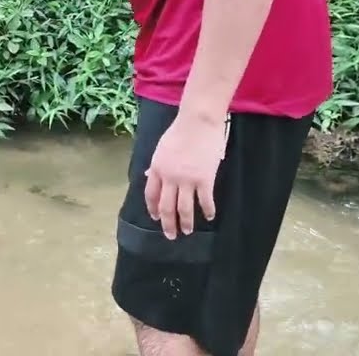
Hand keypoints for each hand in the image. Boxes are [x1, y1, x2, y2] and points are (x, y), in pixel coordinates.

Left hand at [144, 114, 224, 238]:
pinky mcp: (204, 179)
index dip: (153, 208)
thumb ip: (157, 164)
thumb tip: (148, 174)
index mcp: (157, 168)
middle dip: (167, 223)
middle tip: (170, 236)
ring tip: (187, 231)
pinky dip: (207, 210)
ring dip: (185, 223)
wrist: (198, 121)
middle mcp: (169, 177)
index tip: (156, 218)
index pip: (151, 194)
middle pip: (166, 206)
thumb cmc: (180, 131)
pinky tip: (209, 217)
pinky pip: (205, 200)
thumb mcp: (161, 148)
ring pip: (184, 208)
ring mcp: (187, 180)